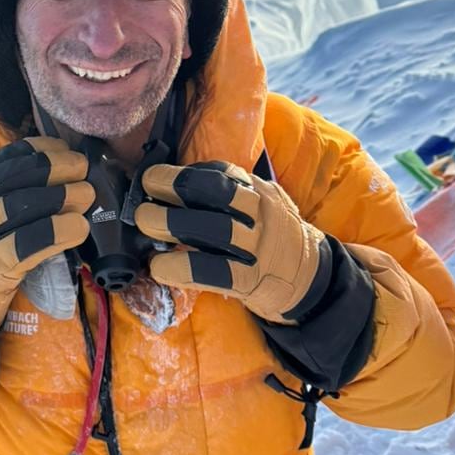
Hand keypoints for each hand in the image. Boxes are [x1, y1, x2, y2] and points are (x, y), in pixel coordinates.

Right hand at [0, 137, 94, 340]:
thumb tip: (48, 167)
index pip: (9, 157)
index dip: (43, 150)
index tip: (65, 150)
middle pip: (22, 175)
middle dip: (59, 167)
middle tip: (82, 168)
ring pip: (30, 204)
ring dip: (66, 195)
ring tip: (87, 195)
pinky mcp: (0, 261)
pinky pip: (37, 240)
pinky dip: (63, 230)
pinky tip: (79, 227)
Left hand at [135, 160, 325, 322]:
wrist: (311, 277)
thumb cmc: (272, 236)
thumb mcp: (262, 203)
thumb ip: (229, 193)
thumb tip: (172, 185)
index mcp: (258, 192)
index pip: (221, 174)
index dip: (182, 174)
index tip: (152, 178)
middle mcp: (260, 213)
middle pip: (217, 194)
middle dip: (176, 189)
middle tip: (144, 196)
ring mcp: (258, 247)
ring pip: (216, 229)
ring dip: (174, 224)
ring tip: (145, 223)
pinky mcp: (252, 281)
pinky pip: (216, 272)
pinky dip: (182, 268)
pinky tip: (159, 266)